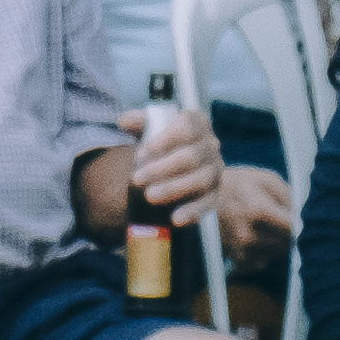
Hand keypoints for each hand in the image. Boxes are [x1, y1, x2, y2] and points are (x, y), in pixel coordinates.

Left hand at [119, 101, 224, 219]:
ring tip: (149, 196)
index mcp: (198, 125)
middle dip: (161, 169)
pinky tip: (175, 219)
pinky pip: (207, 204)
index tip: (142, 152)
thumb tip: (124, 121)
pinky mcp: (215, 195)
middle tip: (136, 179)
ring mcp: (215, 171)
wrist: (190, 170)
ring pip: (199, 180)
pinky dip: (192, 212)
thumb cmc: (167, 146)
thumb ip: (141, 123)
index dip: (164, 139)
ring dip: (172, 188)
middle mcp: (210, 146)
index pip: (187, 126)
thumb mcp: (154, 130)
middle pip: (190, 156)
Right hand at [217, 161, 293, 264]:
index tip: (297, 219)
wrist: (201, 196)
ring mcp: (238, 249)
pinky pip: (260, 263)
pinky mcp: (233, 259)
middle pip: (286, 245)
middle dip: (287, 234)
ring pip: (275, 255)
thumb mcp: (266, 179)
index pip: (293, 228)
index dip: (299, 224)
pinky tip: (253, 238)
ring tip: (263, 227)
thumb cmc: (238, 183)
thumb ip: (289, 196)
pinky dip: (261, 254)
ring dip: (275, 244)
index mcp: (257, 210)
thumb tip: (303, 216)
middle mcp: (247, 234)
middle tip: (278, 221)